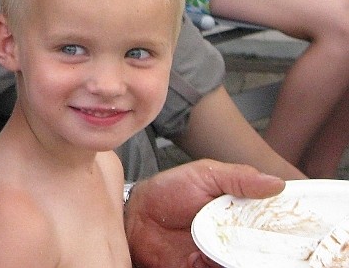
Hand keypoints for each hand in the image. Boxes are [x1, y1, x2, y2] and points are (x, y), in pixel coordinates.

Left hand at [125, 159, 284, 267]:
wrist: (133, 215)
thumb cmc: (167, 190)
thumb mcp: (203, 174)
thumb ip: (238, 177)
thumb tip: (276, 183)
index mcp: (240, 210)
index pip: (272, 221)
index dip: (287, 225)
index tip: (300, 227)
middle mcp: (235, 235)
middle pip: (265, 248)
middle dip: (274, 249)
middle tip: (280, 248)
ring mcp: (220, 254)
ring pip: (246, 261)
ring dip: (250, 258)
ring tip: (240, 249)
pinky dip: (225, 266)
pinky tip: (218, 259)